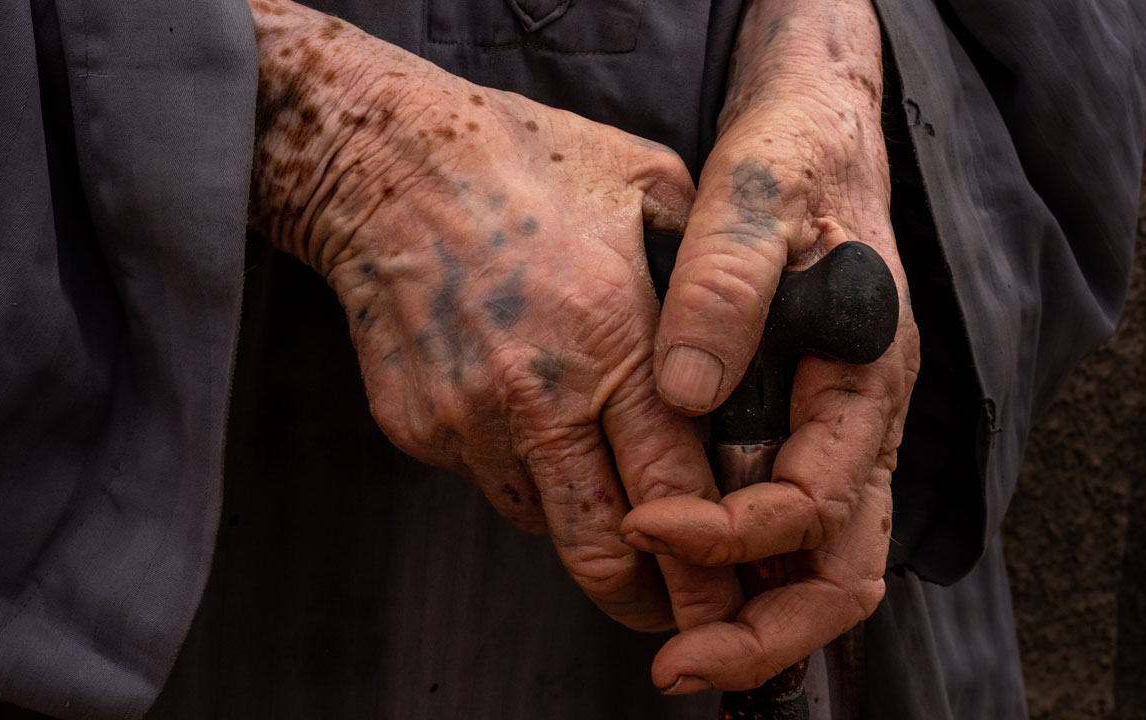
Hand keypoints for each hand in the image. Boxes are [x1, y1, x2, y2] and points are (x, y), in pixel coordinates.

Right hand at [247, 0, 743, 632]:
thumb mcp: (652, 192)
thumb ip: (711, 283)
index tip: (733, 606)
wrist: (388, 164)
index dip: (709, 571)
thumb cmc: (532, 165)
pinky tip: (527, 408)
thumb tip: (757, 348)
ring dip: (584, 520)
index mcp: (611, 338)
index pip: (676, 495)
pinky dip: (523, 469)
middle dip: (650, 602)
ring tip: (600, 472)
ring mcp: (468, 419)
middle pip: (601, 551)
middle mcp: (537, 395)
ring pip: (543, 523)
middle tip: (680, 614)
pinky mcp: (419, 429)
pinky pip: (489, 478)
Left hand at [621, 0, 920, 692]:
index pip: (810, 501)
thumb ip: (727, 287)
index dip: (728, 533)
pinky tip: (672, 572)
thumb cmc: (791, 165)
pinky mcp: (798, 431)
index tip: (642, 522)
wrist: (811, 143)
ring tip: (672, 653)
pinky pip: (784, 530)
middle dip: (763, 636)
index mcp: (866, 378)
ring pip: (817, 564)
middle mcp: (861, 426)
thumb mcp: (756, 201)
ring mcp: (834, 436)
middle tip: (675, 670)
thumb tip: (684, 393)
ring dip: (751, 620)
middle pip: (840, 573)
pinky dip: (738, 570)